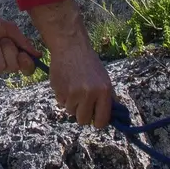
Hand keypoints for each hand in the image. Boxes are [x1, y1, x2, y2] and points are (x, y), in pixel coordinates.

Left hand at [0, 11, 37, 77]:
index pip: (26, 68)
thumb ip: (23, 41)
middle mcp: (4, 64)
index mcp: (13, 55)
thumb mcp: (8, 29)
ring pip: (0, 66)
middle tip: (0, 39)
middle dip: (8, 49)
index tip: (23, 55)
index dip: (26, 64)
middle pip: (13, 66)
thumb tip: (38, 55)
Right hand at [29, 0, 111, 127]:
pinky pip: (61, 103)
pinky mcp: (59, 90)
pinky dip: (63, 97)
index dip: (98, 122)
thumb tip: (110, 118)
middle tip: (83, 104)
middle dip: (82, 114)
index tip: (95, 119)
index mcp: (104, 90)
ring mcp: (73, 93)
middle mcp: (89, 93)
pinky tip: (66, 83)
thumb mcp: (104, 79)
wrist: (71, 47)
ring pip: (71, 112)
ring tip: (74, 88)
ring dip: (72, 104)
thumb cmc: (89, 63)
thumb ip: (107, 99)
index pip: (101, 120)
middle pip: (83, 121)